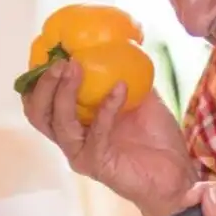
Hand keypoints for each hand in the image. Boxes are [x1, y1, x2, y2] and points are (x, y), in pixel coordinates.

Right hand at [22, 60, 194, 212]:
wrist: (177, 173)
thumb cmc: (156, 138)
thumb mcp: (139, 97)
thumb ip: (124, 75)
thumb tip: (121, 43)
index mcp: (75, 123)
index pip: (41, 102)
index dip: (39, 79)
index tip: (53, 52)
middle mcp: (72, 139)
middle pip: (38, 113)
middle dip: (45, 84)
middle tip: (61, 62)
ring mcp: (82, 153)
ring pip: (58, 123)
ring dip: (64, 93)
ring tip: (75, 68)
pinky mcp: (98, 164)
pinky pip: (95, 133)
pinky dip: (106, 107)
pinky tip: (121, 89)